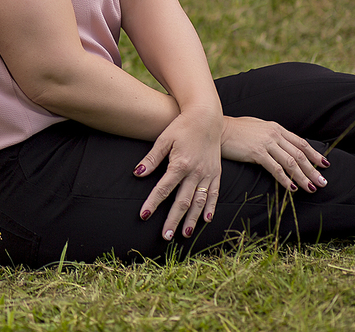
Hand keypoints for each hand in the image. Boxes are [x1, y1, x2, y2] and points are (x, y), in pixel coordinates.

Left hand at [134, 106, 222, 240]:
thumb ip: (151, 159)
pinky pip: (214, 194)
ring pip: (199, 202)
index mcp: (180, 164)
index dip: (152, 203)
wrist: (206, 117)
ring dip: (192, 219)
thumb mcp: (163, 139)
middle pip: (183, 202)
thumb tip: (137, 173)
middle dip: (173, 220)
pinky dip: (210, 208)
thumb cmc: (182, 126)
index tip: (143, 215)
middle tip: (165, 236)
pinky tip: (206, 220)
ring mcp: (208, 174)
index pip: (163, 189)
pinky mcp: (216, 173)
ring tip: (185, 234)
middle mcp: (196, 172)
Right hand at [220, 116, 328, 193]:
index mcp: (276, 128)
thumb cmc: (235, 129)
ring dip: (304, 177)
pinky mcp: (256, 153)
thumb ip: (271, 134)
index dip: (314, 154)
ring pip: (291, 163)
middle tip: (323, 182)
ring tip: (312, 188)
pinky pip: (276, 169)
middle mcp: (274, 134)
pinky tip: (292, 188)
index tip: (324, 165)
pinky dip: (286, 180)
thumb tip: (281, 144)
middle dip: (313, 169)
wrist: (217, 128)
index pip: (300, 143)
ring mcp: (266, 143)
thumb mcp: (257, 127)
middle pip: (299, 154)